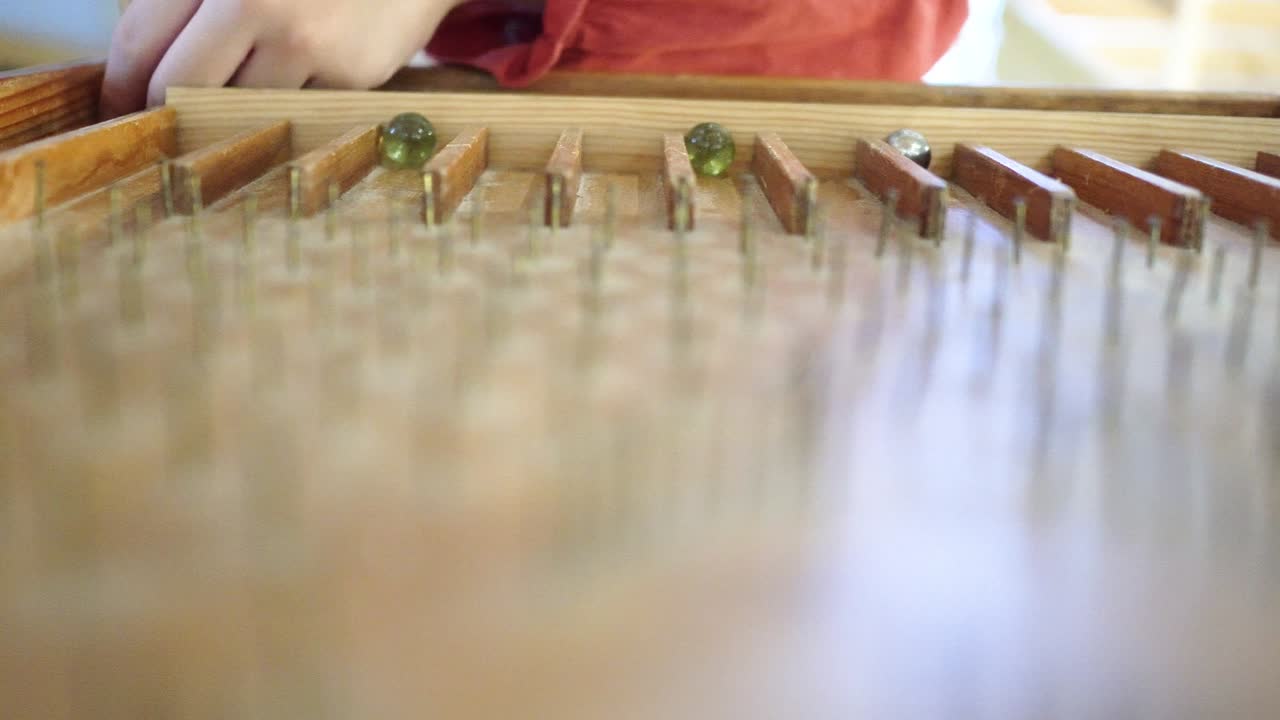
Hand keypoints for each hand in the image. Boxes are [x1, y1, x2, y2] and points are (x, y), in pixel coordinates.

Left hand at [101, 0, 463, 117]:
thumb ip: (186, 0)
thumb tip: (137, 65)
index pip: (141, 39)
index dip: (120, 83)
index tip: (116, 105)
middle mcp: (258, 2)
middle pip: (180, 86)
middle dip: (165, 108)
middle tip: (162, 118)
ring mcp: (308, 43)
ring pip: (237, 107)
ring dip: (232, 106)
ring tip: (248, 84)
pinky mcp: (351, 75)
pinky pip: (296, 108)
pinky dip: (290, 101)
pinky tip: (307, 72)